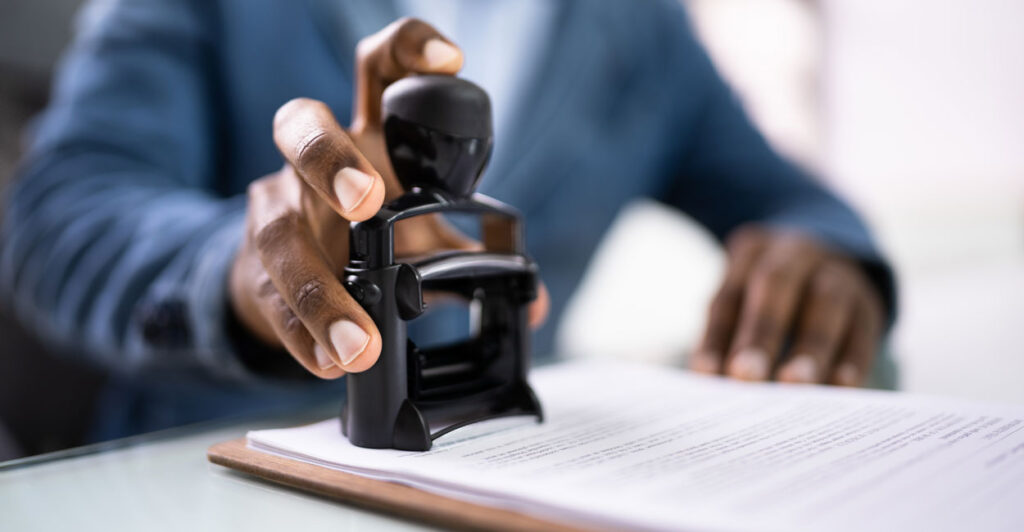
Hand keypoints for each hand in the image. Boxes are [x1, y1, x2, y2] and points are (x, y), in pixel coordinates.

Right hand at [229, 18, 548, 377]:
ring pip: (279, 232)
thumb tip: (536, 302)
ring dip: (322, 288)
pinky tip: (333, 361)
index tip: (452, 61)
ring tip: (362, 339)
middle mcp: (313, 164)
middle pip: (302, 127)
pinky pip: (273, 299)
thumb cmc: (356, 235)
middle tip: (368, 202)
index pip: (378, 69)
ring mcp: (277, 213)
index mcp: (365, 137)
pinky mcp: (257, 271)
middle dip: (332, 159)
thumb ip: (470, 256)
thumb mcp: (418, 232)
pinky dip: (305, 333)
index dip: (409, 50)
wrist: (286, 278)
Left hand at [690, 226, 883, 385]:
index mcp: (752, 250)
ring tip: (794, 385)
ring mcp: (838, 273)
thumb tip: (713, 382)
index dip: (717, 335)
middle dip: (760, 332)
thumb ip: (726, 336)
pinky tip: (840, 387)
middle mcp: (796, 253)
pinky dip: (853, 359)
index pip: (729, 295)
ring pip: (826, 303)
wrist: (827, 262)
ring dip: (810, 347)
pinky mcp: (868, 304)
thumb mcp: (741, 297)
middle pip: (776, 284)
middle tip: (745, 376)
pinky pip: (863, 329)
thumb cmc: (766, 294)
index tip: (706, 373)